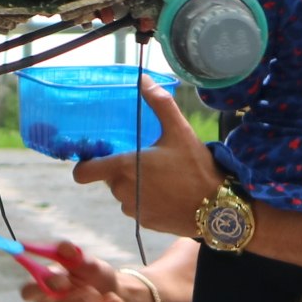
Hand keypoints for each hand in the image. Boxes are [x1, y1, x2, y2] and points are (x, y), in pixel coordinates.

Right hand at [18, 241, 132, 301]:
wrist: (116, 295)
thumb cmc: (94, 277)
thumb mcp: (89, 263)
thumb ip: (76, 256)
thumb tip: (65, 247)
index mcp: (43, 288)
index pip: (28, 292)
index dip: (41, 288)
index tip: (64, 279)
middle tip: (94, 292)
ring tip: (114, 298)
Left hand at [72, 76, 220, 237]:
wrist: (218, 210)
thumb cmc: (196, 168)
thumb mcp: (179, 130)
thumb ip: (159, 103)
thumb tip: (143, 78)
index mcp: (124, 168)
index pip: (83, 172)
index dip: (86, 164)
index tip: (99, 155)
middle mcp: (122, 191)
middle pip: (109, 178)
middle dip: (123, 169)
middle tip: (147, 159)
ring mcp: (133, 210)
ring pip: (124, 193)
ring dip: (135, 185)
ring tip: (162, 176)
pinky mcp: (144, 223)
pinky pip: (137, 208)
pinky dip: (147, 201)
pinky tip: (168, 193)